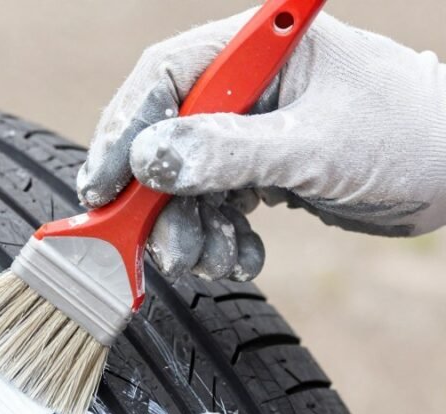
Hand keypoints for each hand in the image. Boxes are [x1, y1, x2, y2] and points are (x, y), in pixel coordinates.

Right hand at [77, 11, 445, 281]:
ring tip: (214, 261)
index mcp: (255, 53)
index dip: (124, 134)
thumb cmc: (410, 135)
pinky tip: (240, 256)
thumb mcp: (315, 144)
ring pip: (185, 183)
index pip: (162, 80)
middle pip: (164, 140)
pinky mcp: (258, 168)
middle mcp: (244, 88)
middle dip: (161, 203)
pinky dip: (220, 238)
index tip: (102, 189)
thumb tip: (150, 161)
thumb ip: (231, 152)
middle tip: (167, 248)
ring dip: (191, 230)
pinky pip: (214, 205)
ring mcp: (249, 129)